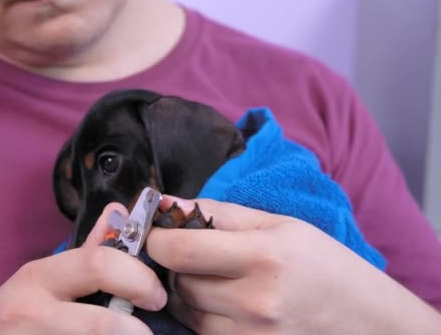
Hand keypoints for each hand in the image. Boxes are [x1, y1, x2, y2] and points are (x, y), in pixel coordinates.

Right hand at [0, 203, 165, 334]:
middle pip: (99, 322)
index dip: (137, 278)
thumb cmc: (13, 314)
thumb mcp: (44, 278)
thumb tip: (119, 211)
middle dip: (134, 330)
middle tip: (150, 331)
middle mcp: (31, 309)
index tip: (156, 293)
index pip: (98, 263)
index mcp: (41, 276)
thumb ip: (87, 251)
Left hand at [146, 196, 440, 333]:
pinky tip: (224, 302)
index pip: (180, 251)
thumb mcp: (279, 225)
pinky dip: (202, 315)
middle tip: (189, 253)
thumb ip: (217, 213)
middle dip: (172, 266)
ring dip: (186, 292)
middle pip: (178, 283)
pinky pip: (202, 333)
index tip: (157, 233)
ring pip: (186, 311)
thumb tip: (164, 202)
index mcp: (264, 257)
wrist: (368, 322)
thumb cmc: (324, 265)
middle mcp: (255, 303)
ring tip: (213, 278)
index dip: (156, 239)